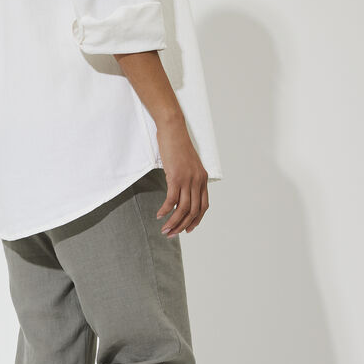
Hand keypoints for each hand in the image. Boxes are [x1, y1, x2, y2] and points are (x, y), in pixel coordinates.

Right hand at [154, 118, 208, 235]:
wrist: (173, 129)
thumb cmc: (177, 145)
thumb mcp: (187, 164)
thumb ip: (188, 177)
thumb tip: (181, 191)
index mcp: (203, 179)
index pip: (204, 206)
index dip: (196, 220)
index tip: (188, 229)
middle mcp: (198, 180)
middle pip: (193, 211)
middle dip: (183, 226)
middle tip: (172, 234)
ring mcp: (188, 179)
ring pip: (183, 208)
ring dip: (174, 222)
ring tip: (165, 229)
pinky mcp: (176, 176)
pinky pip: (172, 199)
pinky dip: (166, 209)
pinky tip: (159, 215)